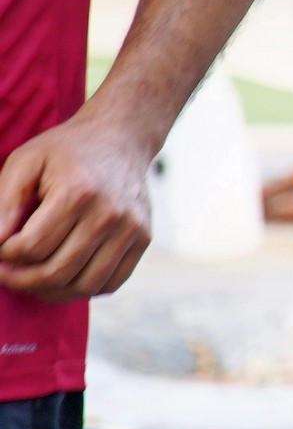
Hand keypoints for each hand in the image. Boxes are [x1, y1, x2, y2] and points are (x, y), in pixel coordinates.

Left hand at [0, 112, 160, 302]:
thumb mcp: (25, 162)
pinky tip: (63, 278)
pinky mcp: (143, 238)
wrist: (120, 138)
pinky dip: (82, 289)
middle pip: (57, 272)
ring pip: (84, 286)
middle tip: (5, 274)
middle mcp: (110, 214)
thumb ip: (4, 203)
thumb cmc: (65, 151)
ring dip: (50, 291)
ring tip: (31, 280)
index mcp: (78, 192)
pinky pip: (110, 283)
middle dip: (20, 280)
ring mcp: (131, 229)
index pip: (31, 247)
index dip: (4, 256)